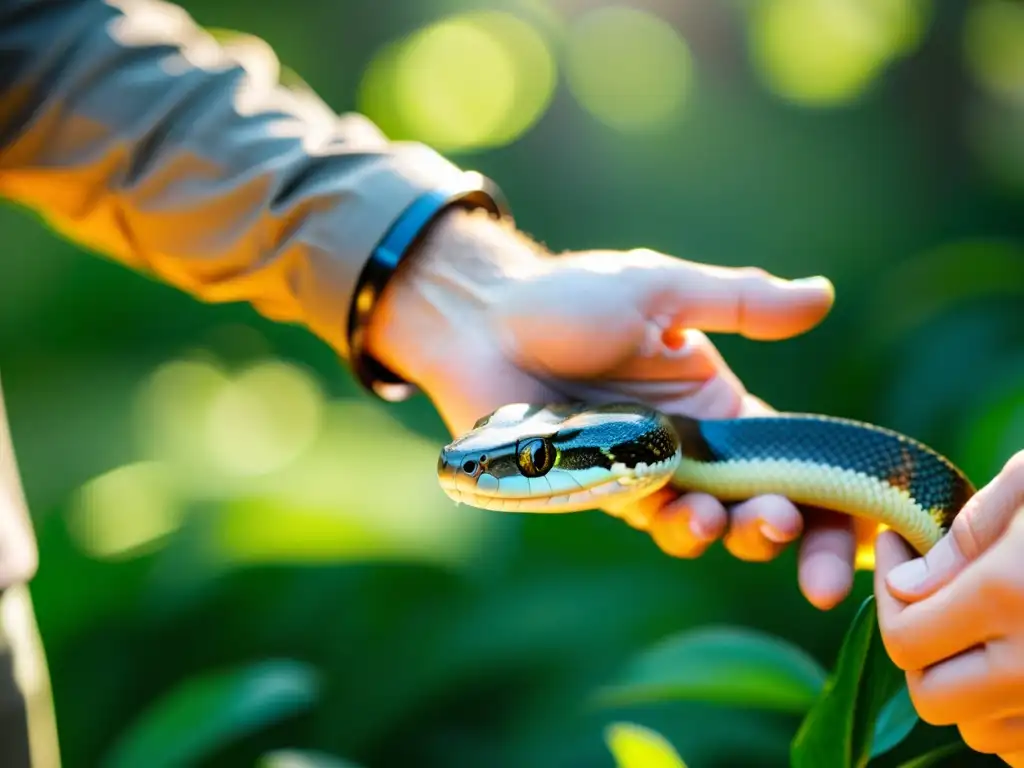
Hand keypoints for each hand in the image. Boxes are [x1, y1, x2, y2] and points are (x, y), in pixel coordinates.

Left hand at [367, 208, 849, 608]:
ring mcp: (648, 474)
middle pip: (764, 507)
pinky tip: (680, 510)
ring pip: (709, 526)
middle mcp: (693, 449)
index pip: (798, 460)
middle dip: (796, 537)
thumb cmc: (571, 298)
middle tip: (805, 550)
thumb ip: (739, 303)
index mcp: (721, 406)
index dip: (839, 497)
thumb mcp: (663, 291)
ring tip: (741, 523)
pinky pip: (647, 519)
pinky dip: (674, 523)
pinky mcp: (600, 489)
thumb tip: (823, 297)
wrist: (486, 320)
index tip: (874, 529)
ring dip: (735, 534)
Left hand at [875, 451, 1023, 765]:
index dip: (886, 591)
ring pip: (978, 731)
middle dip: (919, 649)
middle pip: (930, 696)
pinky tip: (1023, 661)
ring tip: (982, 627)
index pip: (903, 637)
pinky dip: (1015, 718)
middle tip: (930, 597)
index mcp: (1010, 595)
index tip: (898, 546)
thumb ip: (970, 535)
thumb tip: (910, 586)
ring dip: (967, 687)